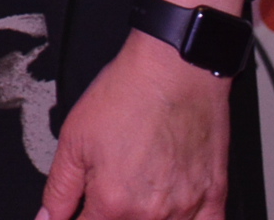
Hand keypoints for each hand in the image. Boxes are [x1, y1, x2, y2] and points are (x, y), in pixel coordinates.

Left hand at [36, 29, 228, 219]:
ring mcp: (185, 207)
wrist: (175, 68)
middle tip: (112, 187)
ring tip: (138, 188)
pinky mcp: (214, 196)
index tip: (82, 208)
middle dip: (109, 216)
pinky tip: (173, 211)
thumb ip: (59, 190)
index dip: (80, 219)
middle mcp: (150, 213)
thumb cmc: (129, 93)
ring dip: (144, 218)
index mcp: (112, 202)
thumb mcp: (74, 138)